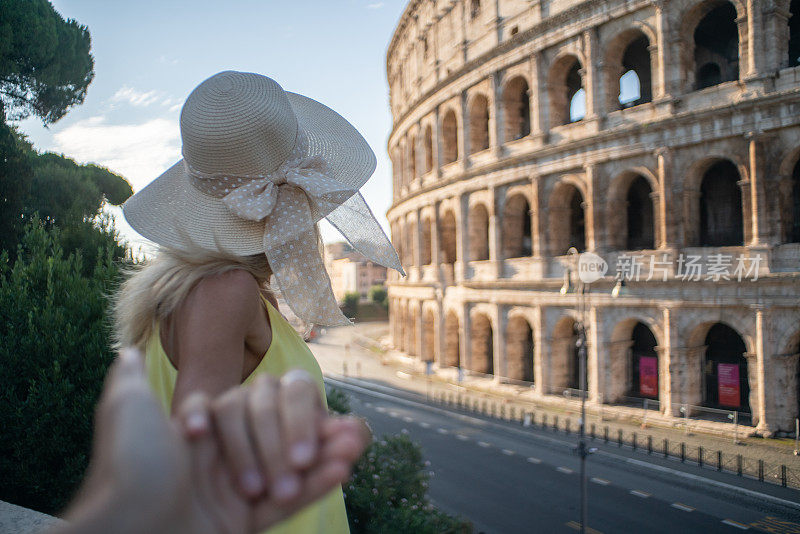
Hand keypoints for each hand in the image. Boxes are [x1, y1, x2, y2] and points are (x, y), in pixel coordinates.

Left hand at [53, 351, 369, 533]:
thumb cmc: (130, 468)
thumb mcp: (126, 409)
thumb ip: (131, 378)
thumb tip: (131, 349)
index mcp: (198, 432)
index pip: (251, 408)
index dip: (278, 413)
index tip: (282, 410)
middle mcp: (216, 460)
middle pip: (274, 434)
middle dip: (297, 435)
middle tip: (311, 447)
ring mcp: (231, 495)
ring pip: (286, 468)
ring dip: (320, 456)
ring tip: (351, 446)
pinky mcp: (240, 527)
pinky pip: (285, 507)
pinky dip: (315, 487)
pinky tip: (342, 469)